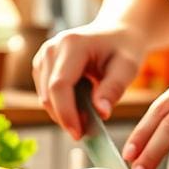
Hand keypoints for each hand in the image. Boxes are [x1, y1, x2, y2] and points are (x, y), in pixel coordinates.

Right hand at [32, 23, 144, 138]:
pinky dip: (61, 106)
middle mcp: (51, 48)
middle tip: (88, 131)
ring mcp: (43, 57)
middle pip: (48, 95)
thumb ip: (113, 89)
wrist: (116, 33)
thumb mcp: (128, 67)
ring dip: (64, 113)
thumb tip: (101, 113)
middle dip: (66, 117)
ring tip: (88, 115)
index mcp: (72, 44)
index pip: (59, 85)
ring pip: (45, 98)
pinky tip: (80, 103)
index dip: (66, 113)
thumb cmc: (125, 49)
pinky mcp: (41, 66)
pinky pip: (46, 95)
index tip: (79, 135)